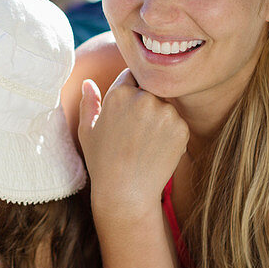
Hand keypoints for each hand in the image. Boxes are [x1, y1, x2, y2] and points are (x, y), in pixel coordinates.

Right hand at [79, 70, 188, 217]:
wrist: (127, 192)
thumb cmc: (102, 162)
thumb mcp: (87, 131)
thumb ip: (89, 103)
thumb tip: (88, 82)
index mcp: (119, 94)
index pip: (131, 75)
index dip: (130, 91)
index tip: (127, 112)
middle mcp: (143, 98)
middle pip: (150, 89)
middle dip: (146, 103)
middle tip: (136, 132)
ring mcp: (165, 112)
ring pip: (165, 105)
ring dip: (159, 117)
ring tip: (145, 143)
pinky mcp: (181, 128)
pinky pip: (177, 122)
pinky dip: (171, 132)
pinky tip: (156, 150)